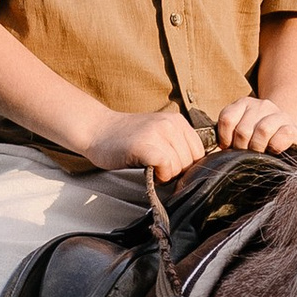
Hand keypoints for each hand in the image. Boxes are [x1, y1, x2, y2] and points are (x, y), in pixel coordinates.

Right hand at [86, 105, 207, 180]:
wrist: (96, 130)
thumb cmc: (126, 138)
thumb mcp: (159, 134)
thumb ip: (177, 146)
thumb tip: (196, 170)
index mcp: (177, 120)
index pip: (199, 152)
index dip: (186, 165)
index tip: (168, 165)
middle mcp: (170, 123)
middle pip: (191, 162)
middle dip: (176, 172)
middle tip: (156, 167)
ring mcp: (158, 133)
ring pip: (179, 166)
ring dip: (166, 175)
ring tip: (150, 166)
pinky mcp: (145, 145)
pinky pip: (166, 167)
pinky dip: (160, 176)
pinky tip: (149, 170)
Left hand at [214, 95, 296, 154]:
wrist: (286, 134)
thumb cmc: (257, 138)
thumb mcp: (240, 132)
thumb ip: (227, 136)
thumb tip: (213, 155)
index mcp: (244, 104)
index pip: (227, 119)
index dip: (225, 138)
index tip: (229, 146)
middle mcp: (261, 105)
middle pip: (243, 130)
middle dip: (241, 148)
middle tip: (245, 154)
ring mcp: (278, 114)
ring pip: (261, 131)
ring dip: (257, 148)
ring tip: (258, 154)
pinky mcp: (291, 128)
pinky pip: (279, 138)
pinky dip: (274, 148)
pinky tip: (273, 151)